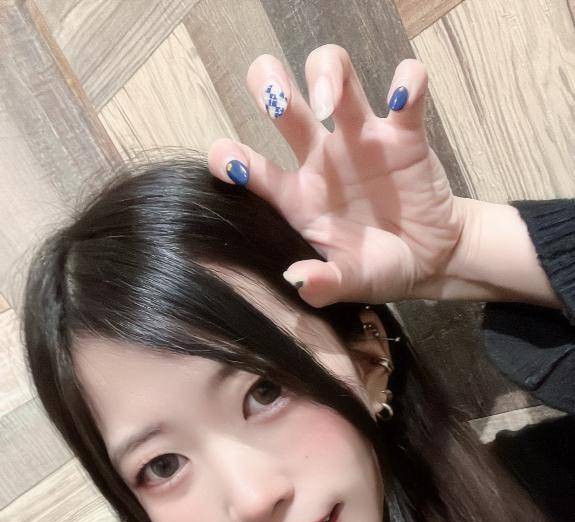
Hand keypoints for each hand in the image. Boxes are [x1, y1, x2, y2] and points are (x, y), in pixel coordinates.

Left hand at [207, 45, 467, 307]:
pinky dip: (408, 82)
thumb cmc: (380, 270)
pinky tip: (401, 97)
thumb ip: (325, 284)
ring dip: (328, 73)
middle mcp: (321, 159)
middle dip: (270, 85)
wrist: (431, 263)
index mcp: (297, 197)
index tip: (229, 163)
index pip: (250, 168)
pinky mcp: (405, 135)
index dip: (229, 158)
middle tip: (277, 102)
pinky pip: (408, 92)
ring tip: (329, 102)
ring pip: (337, 75)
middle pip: (283, 102)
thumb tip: (297, 281)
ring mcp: (362, 141)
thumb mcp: (351, 284)